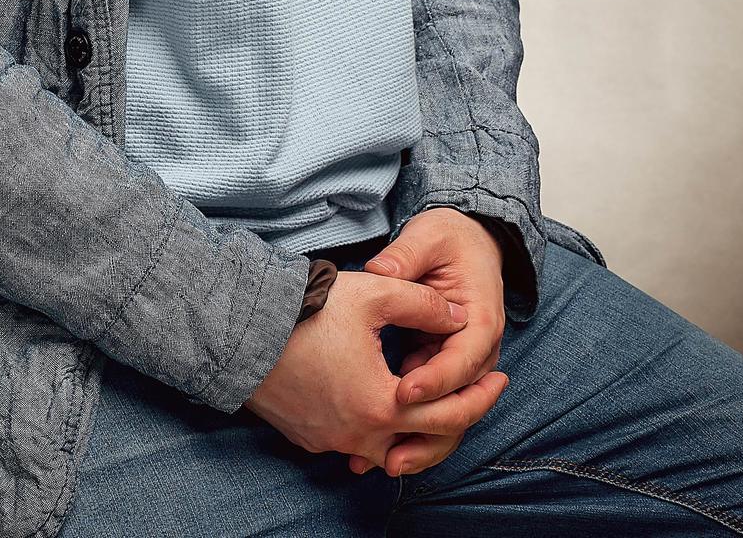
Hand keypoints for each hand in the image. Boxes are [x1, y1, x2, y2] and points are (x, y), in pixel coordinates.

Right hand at [243, 266, 485, 469]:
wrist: (241, 330)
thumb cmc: (308, 311)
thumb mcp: (375, 294)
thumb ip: (423, 304)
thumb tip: (457, 314)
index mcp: (384, 405)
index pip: (450, 415)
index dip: (481, 395)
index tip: (500, 377)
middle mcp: (360, 435)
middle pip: (425, 440)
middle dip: (460, 414)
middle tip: (481, 391)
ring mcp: (332, 441)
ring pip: (390, 448)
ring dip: (417, 428)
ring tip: (434, 402)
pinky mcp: (309, 437)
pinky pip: (355, 442)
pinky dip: (377, 428)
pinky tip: (382, 401)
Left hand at [348, 207, 508, 479]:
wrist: (468, 242)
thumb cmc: (449, 238)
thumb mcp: (429, 236)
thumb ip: (407, 255)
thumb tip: (382, 271)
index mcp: (480, 319)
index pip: (462, 359)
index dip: (434, 379)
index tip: (402, 391)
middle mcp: (477, 350)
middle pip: (460, 402)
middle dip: (427, 429)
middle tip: (391, 450)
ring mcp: (461, 365)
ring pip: (448, 414)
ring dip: (419, 441)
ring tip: (383, 462)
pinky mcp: (442, 370)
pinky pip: (432, 406)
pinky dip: (410, 428)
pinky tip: (377, 448)